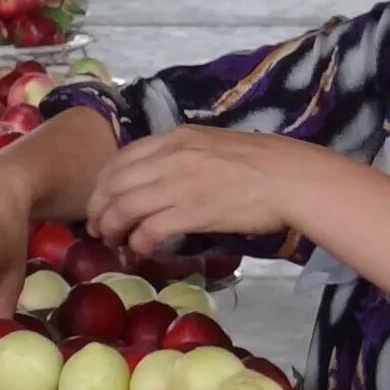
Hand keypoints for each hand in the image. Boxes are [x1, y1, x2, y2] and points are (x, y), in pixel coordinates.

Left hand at [84, 126, 308, 263]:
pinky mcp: (191, 212)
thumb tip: (159, 177)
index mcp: (174, 139)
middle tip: (98, 229)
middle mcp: (170, 157)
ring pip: (123, 208)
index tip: (100, 202)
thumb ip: (181, 155)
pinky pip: (148, 230)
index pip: (120, 159)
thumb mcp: (211, 145)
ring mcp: (179, 184)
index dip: (101, 184)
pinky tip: (140, 251)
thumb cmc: (259, 163)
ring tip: (112, 242)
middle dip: (98, 209)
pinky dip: (137, 243)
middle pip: (113, 184)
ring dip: (111, 228)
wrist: (290, 177)